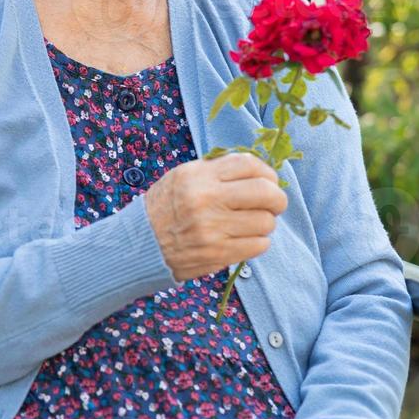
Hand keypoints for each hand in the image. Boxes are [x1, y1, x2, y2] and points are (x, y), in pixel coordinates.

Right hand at [143, 151, 285, 281]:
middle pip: (266, 193)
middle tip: (273, 204)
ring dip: (265, 223)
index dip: (267, 173)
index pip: (249, 165)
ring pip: (266, 222)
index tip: (268, 181)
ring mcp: (213, 229)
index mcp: (198, 176)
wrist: (141, 244)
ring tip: (250, 224)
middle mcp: (206, 199)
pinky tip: (244, 239)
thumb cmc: (166, 207)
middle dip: (277, 199)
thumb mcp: (183, 177)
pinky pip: (259, 245)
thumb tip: (259, 173)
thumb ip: (217, 172)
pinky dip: (257, 242)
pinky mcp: (218, 254)